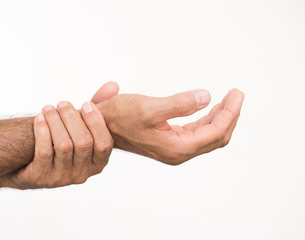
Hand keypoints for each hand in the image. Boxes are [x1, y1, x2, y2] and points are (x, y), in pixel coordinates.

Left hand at [6, 82, 117, 188]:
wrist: (29, 164)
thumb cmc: (60, 141)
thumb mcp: (80, 127)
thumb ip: (96, 109)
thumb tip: (113, 86)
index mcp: (98, 162)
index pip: (104, 144)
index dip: (96, 122)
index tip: (85, 104)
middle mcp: (84, 174)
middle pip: (83, 142)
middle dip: (72, 118)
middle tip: (62, 103)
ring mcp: (63, 178)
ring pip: (63, 145)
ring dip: (55, 121)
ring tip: (48, 108)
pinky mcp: (42, 178)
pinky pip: (44, 152)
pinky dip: (42, 131)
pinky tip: (39, 118)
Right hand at [96, 88, 243, 164]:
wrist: (102, 125)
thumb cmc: (120, 118)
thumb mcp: (149, 107)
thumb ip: (179, 104)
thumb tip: (206, 96)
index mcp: (177, 148)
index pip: (214, 133)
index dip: (230, 113)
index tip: (237, 94)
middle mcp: (178, 152)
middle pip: (216, 137)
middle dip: (229, 116)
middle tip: (237, 94)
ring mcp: (175, 148)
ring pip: (208, 136)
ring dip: (220, 117)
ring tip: (229, 99)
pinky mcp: (170, 141)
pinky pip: (197, 133)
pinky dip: (208, 120)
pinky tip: (211, 108)